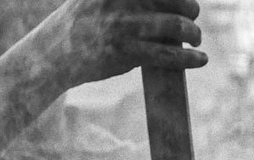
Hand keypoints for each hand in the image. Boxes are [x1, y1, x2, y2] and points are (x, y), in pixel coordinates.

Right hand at [44, 0, 206, 85]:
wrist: (53, 53)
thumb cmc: (81, 21)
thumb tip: (169, 0)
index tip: (187, 0)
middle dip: (190, 9)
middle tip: (192, 16)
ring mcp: (123, 25)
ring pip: (176, 26)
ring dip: (194, 33)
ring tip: (195, 38)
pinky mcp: (125, 52)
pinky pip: (168, 54)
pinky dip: (190, 58)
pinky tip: (200, 59)